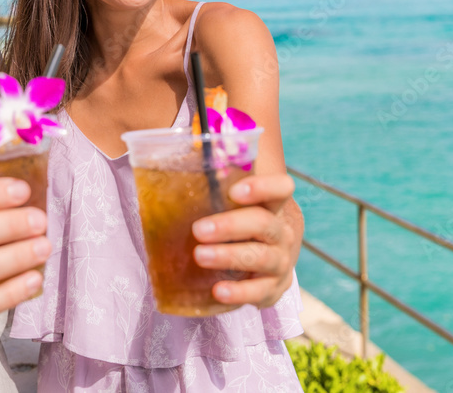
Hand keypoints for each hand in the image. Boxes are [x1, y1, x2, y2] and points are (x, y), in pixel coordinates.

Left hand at [191, 173, 299, 308]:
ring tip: (199, 256)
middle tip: (198, 229)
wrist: (268, 260)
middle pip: (264, 224)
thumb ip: (213, 185)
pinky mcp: (274, 288)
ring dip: (229, 256)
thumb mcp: (233, 204)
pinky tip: (218, 290)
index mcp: (274, 204)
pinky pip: (260, 292)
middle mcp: (283, 232)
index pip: (281, 188)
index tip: (234, 191)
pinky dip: (240, 292)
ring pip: (262, 257)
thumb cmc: (241, 222)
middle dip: (230, 226)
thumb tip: (168, 161)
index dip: (262, 187)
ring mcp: (281, 261)